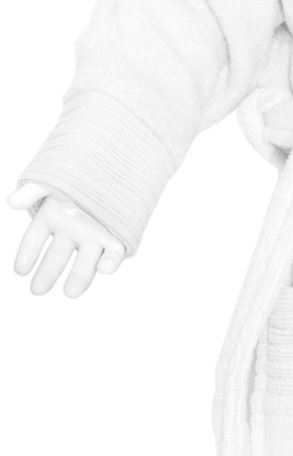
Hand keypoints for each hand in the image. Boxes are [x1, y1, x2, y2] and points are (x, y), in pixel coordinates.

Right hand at [8, 181, 125, 296]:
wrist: (118, 163)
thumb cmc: (84, 170)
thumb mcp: (57, 177)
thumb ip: (36, 189)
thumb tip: (11, 201)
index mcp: (54, 216)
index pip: (34, 239)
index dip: (27, 253)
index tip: (20, 270)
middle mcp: (73, 230)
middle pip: (58, 257)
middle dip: (48, 273)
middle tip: (38, 290)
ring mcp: (94, 235)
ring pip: (85, 261)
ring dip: (80, 277)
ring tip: (71, 292)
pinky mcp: (116, 236)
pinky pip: (113, 253)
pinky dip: (110, 262)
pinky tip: (105, 268)